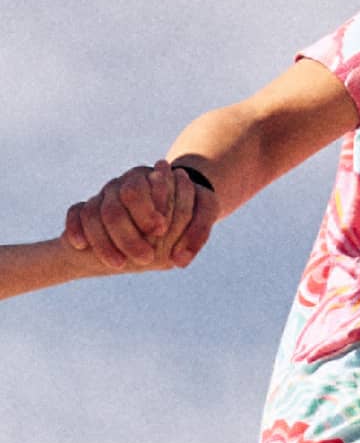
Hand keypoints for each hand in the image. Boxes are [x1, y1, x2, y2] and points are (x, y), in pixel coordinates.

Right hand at [65, 161, 213, 270]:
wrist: (158, 221)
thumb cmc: (188, 216)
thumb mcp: (200, 217)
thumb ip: (197, 234)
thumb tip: (180, 262)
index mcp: (149, 178)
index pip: (138, 190)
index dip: (146, 210)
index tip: (159, 231)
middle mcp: (124, 184)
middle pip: (116, 206)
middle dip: (128, 235)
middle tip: (146, 259)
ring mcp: (104, 195)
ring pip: (93, 212)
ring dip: (104, 241)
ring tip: (119, 265)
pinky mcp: (86, 208)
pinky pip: (75, 213)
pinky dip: (75, 228)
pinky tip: (80, 245)